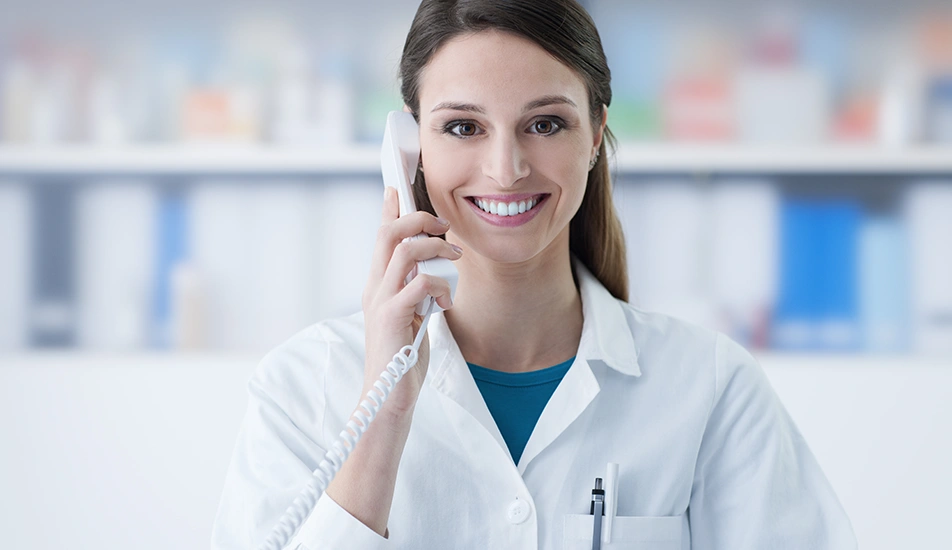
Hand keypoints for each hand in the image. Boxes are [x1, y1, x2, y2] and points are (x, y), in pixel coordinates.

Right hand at [360, 186, 460, 417]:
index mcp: (378, 284)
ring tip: (455, 258)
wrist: (388, 395)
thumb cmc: (402, 356)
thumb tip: (431, 267)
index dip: (389, 208)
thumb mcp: (410, 314)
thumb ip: (414, 289)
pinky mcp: (391, 318)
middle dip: (417, 219)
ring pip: (404, 251)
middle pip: (388, 232)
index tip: (397, 187)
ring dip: (435, 248)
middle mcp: (375, 287)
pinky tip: (446, 303)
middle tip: (442, 225)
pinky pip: (420, 284)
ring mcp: (380, 302)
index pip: (380, 235)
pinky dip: (440, 286)